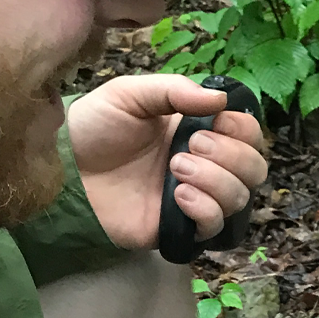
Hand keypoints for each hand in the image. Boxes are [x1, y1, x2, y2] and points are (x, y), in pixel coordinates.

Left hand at [66, 75, 266, 250]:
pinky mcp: (180, 227)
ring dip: (216, 179)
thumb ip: (174, 90)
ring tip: (176, 169)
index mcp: (201, 130)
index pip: (249, 133)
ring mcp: (196, 197)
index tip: (217, 121)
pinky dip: (206, 208)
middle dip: (231, 154)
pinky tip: (178, 196)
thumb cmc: (94, 128)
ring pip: (241, 196)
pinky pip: (217, 225)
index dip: (244, 128)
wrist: (63, 170)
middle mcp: (206, 165)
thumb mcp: (129, 94)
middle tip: (191, 145)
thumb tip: (221, 99)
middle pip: (255, 167)